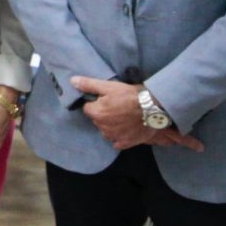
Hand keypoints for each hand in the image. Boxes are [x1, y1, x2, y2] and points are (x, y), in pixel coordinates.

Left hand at [70, 75, 202, 152]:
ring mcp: (114, 137)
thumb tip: (72, 81)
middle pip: (97, 119)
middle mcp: (102, 128)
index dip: (97, 103)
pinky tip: (126, 129)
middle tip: (117, 106)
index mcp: (96, 114)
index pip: (88, 108)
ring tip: (123, 117)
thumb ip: (89, 85)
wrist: (153, 109)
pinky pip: (117, 141)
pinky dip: (119, 136)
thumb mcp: (109, 86)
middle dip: (103, 114)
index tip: (107, 99)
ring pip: (106, 130)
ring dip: (111, 125)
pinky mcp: (125, 143)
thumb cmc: (130, 95)